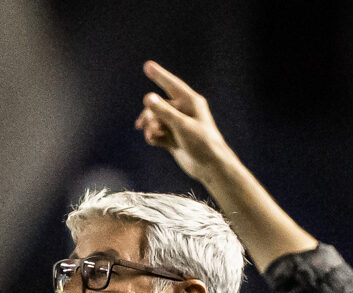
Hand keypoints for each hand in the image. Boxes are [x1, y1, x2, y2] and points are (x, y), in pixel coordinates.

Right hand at [135, 61, 234, 183]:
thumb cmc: (202, 143)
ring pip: (155, 120)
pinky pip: (156, 133)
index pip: (171, 85)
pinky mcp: (172, 138)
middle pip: (158, 105)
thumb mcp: (182, 125)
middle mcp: (183, 111)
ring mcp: (177, 125)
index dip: (159, 76)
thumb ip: (164, 111)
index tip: (147, 65)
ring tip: (151, 135)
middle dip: (149, 114)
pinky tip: (155, 142)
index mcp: (190, 102)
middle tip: (143, 124)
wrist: (209, 167)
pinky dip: (153, 136)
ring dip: (150, 126)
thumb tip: (148, 97)